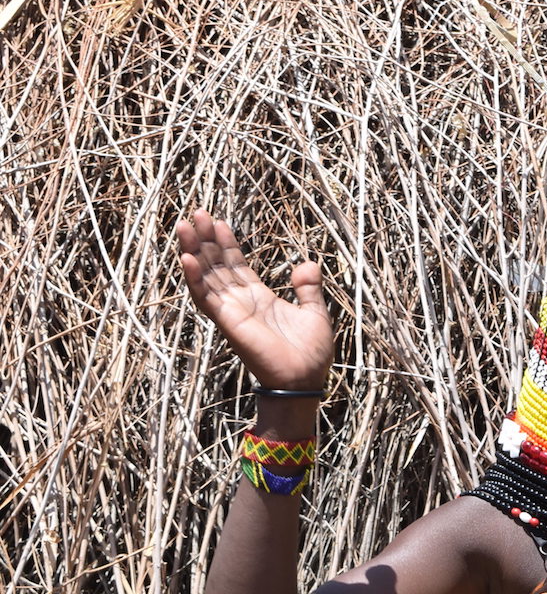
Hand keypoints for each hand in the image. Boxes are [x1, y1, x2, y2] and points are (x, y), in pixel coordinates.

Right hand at [177, 210, 333, 388]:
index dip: (226, 243)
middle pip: (217, 265)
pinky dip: (195, 279)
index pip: (236, 264)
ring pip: (206, 276)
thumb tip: (308, 264)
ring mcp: (232, 311)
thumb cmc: (311, 354)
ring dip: (194, 251)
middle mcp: (241, 302)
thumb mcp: (315, 313)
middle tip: (196, 213)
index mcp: (260, 298)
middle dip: (206, 240)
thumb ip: (308, 289)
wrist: (305, 380)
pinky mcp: (228, 322)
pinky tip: (186, 258)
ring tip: (184, 225)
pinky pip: (206, 298)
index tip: (218, 221)